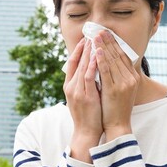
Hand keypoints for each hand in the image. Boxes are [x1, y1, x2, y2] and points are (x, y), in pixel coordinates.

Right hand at [64, 38, 102, 161]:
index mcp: (69, 86)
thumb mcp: (83, 96)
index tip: (85, 39)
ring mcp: (77, 91)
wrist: (86, 132)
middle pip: (76, 62)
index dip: (78, 50)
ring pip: (81, 67)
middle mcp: (70, 87)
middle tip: (90, 34)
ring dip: (88, 53)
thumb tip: (92, 70)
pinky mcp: (85, 96)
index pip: (71, 63)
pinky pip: (89, 78)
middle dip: (84, 47)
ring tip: (94, 40)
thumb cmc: (88, 115)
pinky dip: (92, 66)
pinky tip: (97, 57)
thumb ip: (85, 84)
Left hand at [94, 31, 138, 140]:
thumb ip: (121, 76)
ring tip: (96, 36)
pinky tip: (96, 51)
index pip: (124, 56)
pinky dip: (101, 60)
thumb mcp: (123, 89)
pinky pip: (106, 72)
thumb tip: (114, 62)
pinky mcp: (114, 90)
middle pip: (118, 55)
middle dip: (108, 41)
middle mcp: (130, 79)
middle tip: (100, 30)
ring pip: (112, 61)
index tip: (107, 34)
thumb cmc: (117, 108)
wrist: (118, 125)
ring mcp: (123, 84)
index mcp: (133, 77)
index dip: (115, 44)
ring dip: (103, 47)